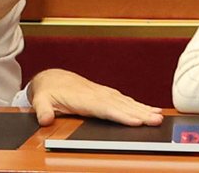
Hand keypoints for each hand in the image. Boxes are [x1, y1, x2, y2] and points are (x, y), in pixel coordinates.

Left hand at [29, 69, 163, 126]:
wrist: (52, 78)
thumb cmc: (48, 90)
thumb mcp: (40, 100)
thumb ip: (42, 110)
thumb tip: (44, 119)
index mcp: (83, 98)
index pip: (105, 108)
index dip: (121, 115)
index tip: (136, 121)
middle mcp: (96, 94)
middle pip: (121, 105)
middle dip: (139, 113)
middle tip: (156, 120)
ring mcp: (103, 93)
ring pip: (126, 102)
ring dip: (143, 109)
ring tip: (158, 117)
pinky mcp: (106, 94)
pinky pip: (125, 100)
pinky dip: (139, 105)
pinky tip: (150, 110)